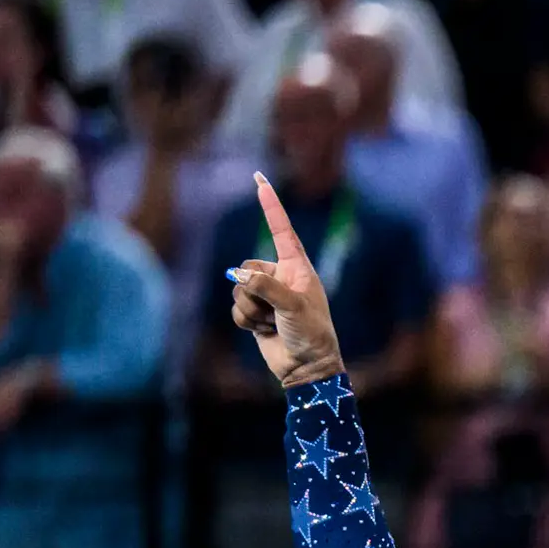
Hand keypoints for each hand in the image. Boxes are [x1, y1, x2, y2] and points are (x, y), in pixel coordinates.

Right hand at [228, 175, 347, 388]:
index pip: (281, 230)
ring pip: (239, 291)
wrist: (308, 368)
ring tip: (273, 324)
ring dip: (252, 311)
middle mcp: (281, 277)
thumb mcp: (293, 306)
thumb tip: (237, 277)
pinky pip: (237, 309)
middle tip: (276, 313)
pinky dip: (247, 322)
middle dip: (254, 292)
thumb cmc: (311, 334)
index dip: (271, 205)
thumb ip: (265, 287)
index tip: (261, 179)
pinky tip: (265, 332)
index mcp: (298, 268)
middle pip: (246, 268)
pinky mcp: (256, 313)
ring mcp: (267, 295)